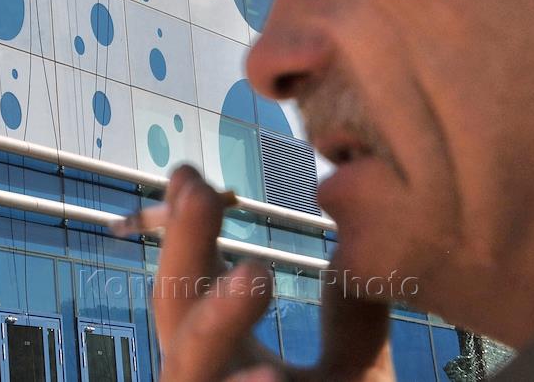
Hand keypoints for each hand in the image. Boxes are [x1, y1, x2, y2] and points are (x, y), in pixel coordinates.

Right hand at [118, 166, 392, 380]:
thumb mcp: (352, 378)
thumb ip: (353, 321)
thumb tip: (359, 247)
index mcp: (223, 353)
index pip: (193, 277)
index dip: (187, 226)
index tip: (189, 173)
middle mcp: (203, 378)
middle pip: (174, 306)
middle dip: (182, 247)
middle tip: (201, 190)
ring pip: (187, 365)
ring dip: (215, 318)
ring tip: (257, 272)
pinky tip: (268, 378)